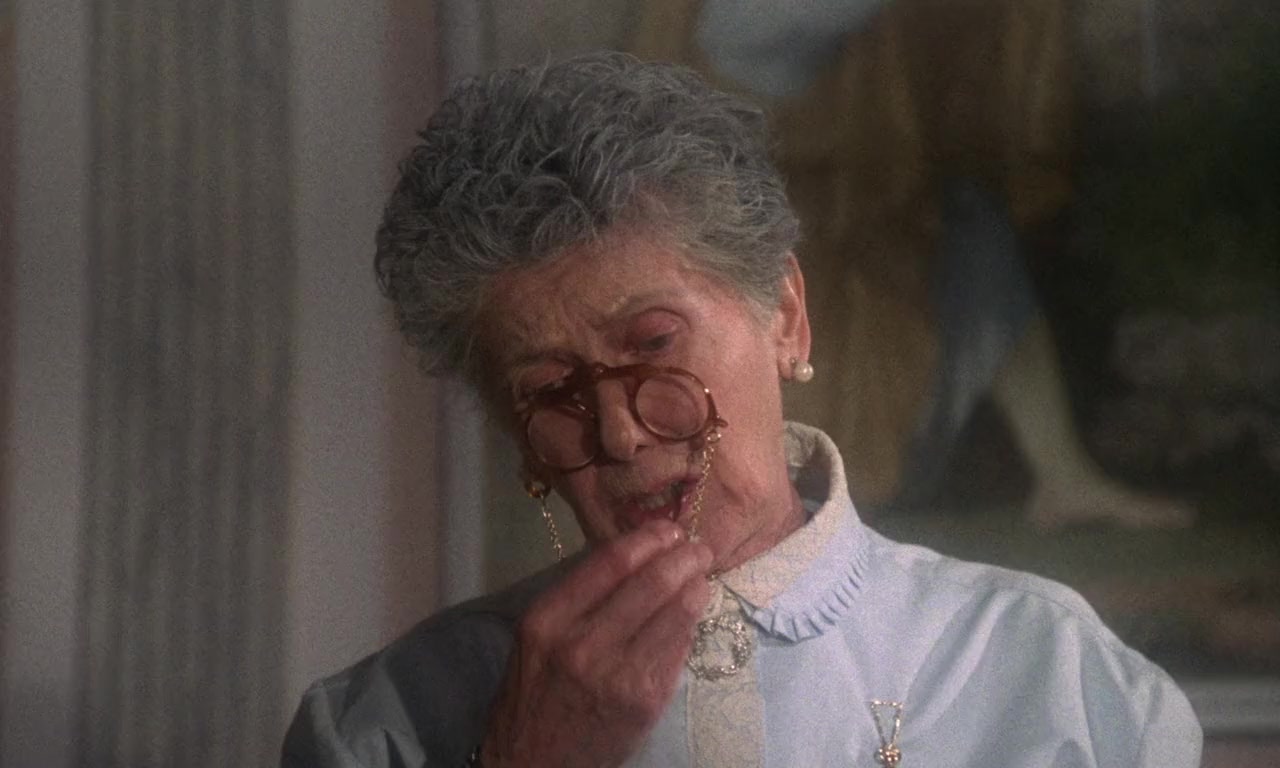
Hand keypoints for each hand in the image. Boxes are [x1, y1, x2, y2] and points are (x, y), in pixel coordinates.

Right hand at [479, 520, 713, 767]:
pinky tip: (693, 613)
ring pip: (674, 613)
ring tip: (701, 576)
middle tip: (698, 548)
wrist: (533, 764)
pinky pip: (679, 649)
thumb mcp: (537, 637)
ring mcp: (618, 673)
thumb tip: (634, 556)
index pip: (609, 563)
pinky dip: (690, 624)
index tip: (667, 529)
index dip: (647, 539)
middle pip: (650, 583)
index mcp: (549, 619)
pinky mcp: (645, 699)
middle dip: (683, 558)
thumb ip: (578, 599)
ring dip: (696, 587)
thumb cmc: (534, 695)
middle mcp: (582, 642)